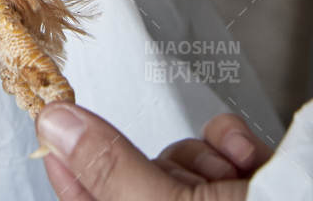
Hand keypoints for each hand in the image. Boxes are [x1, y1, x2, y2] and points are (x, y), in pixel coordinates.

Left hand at [37, 103, 273, 197]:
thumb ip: (113, 173)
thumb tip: (54, 123)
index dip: (69, 171)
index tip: (53, 118)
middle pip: (141, 182)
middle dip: (171, 164)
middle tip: (206, 174)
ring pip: (185, 164)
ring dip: (212, 155)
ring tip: (245, 172)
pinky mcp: (251, 195)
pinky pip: (225, 154)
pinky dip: (240, 146)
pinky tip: (259, 160)